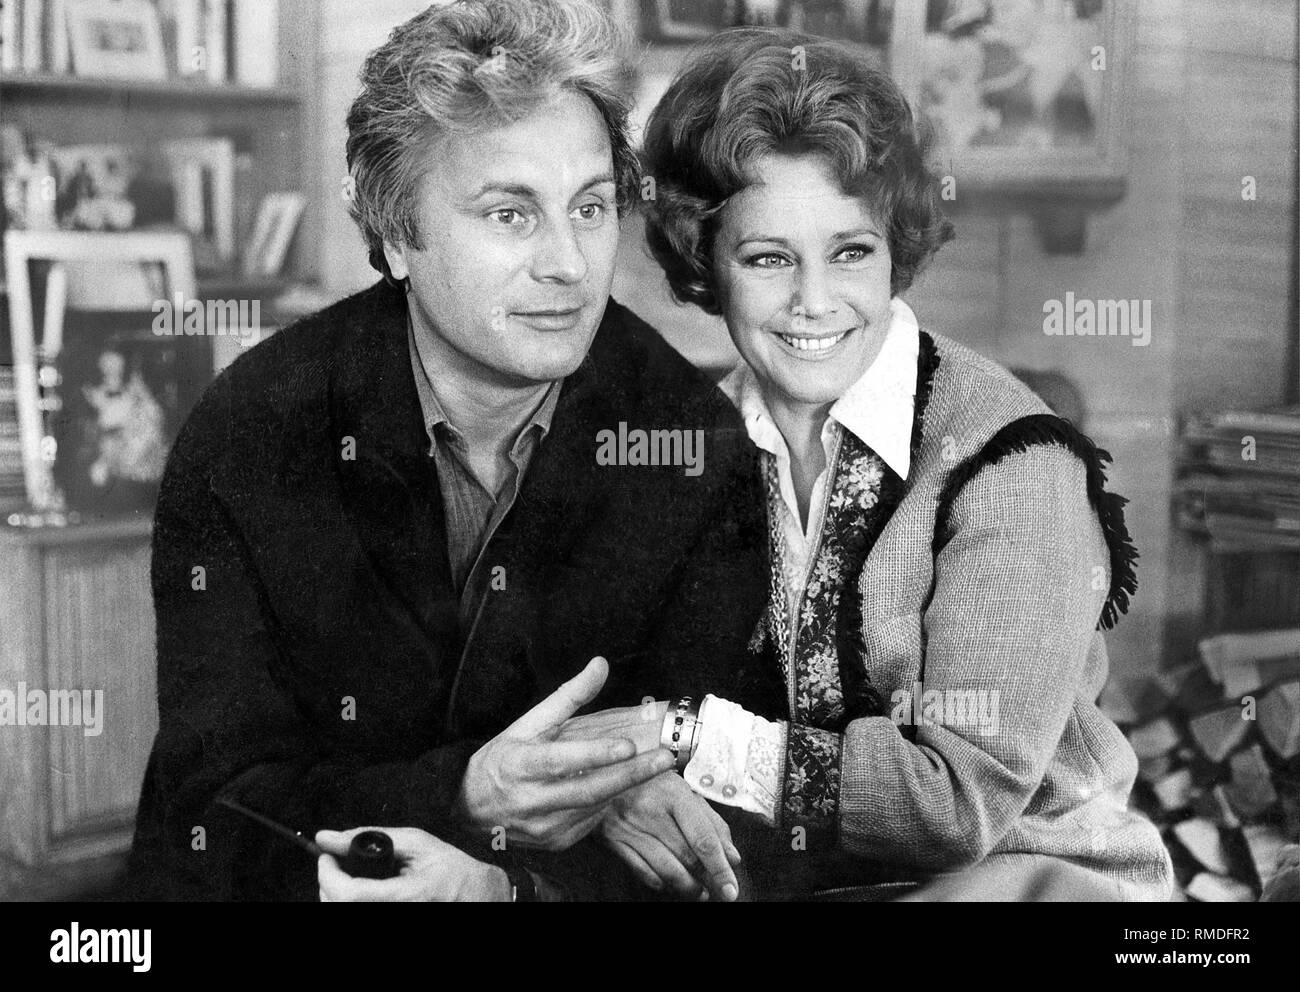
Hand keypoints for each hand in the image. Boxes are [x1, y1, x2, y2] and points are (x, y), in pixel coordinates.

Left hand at [316, 827, 510, 901]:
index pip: (347, 894)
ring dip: (335, 894)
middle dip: (327, 882)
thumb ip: (370, 835)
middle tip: (335, 863)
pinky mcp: (389, 926)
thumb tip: (328, 836)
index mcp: (405, 896)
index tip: (326, 857)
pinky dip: (348, 901)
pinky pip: (354, 913)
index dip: (327, 875)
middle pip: (337, 906)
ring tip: (348, 876)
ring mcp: (391, 919)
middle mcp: (395, 913)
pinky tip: (359, 891)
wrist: (475, 897)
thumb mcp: (416, 842)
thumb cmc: (452, 871)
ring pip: (340, 910)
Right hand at [457, 657, 675, 851]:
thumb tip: (601, 664)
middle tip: (665, 758)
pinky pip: (590, 822)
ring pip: (594, 807)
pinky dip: (608, 803)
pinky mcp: (555, 843)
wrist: (470, 810)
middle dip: (631, 774)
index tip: (628, 745)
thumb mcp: (528, 722)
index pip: (561, 760)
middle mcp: (531, 800)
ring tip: (657, 767)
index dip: (595, 755)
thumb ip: (569, 696)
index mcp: (521, 764)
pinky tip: (620, 786)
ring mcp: (544, 826)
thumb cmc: (503, 759)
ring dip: (627, 787)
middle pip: (588, 790)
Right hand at [602, 772, 741, 901]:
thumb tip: (732, 857)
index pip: (703, 839)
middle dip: (706, 879)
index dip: (720, 868)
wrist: (605, 770)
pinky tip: (671, 881)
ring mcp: (629, 826)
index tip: (731, 888)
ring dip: (687, 887)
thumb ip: (712, 822)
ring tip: (699, 891)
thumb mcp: (685, 791)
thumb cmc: (653, 781)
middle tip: (718, 889)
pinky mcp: (613, 839)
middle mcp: (650, 809)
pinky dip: (661, 882)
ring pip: (666, 870)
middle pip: (686, 857)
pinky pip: (643, 871)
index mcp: (673, 792)